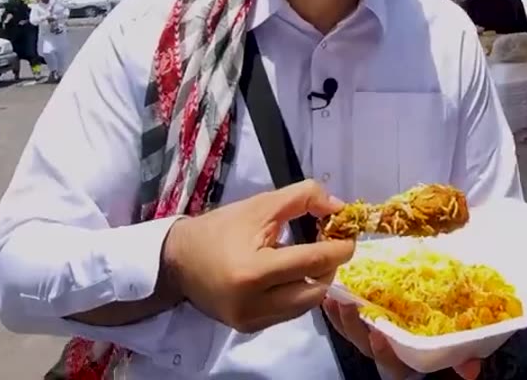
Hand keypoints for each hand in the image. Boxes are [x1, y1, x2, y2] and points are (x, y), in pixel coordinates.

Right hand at [163, 179, 354, 333]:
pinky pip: (289, 313)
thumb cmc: (219, 229)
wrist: (177, 260)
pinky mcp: (249, 328)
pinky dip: (298, 294)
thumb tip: (339, 208)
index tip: (349, 235)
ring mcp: (251, 320)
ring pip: (306, 305)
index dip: (339, 247)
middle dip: (329, 265)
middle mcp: (254, 303)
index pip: (313, 261)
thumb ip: (303, 198)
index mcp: (255, 271)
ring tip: (308, 259)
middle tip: (327, 244)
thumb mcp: (261, 205)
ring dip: (316, 281)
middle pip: (316, 288)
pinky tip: (291, 275)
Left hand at [323, 299, 482, 379]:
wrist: (431, 331)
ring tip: (334, 295)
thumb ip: (461, 359)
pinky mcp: (364, 322)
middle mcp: (386, 352)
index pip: (393, 363)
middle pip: (364, 346)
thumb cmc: (442, 336)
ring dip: (341, 316)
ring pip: (352, 333)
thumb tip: (472, 369)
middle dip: (354, 327)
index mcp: (407, 361)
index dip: (385, 352)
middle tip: (348, 305)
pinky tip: (329, 293)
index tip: (378, 336)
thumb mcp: (453, 350)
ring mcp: (372, 337)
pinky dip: (336, 309)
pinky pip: (345, 321)